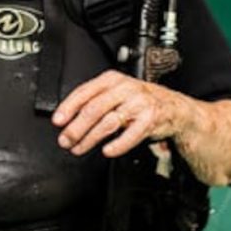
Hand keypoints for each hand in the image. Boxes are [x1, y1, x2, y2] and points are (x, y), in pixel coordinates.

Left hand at [51, 70, 186, 157]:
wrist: (173, 107)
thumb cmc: (138, 100)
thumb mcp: (115, 92)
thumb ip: (93, 100)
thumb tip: (66, 116)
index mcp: (111, 79)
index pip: (84, 92)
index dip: (68, 107)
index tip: (58, 121)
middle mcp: (125, 88)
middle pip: (94, 109)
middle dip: (76, 127)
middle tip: (65, 140)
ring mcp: (138, 103)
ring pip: (108, 122)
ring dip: (90, 138)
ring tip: (79, 148)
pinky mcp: (150, 118)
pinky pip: (131, 134)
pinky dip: (118, 144)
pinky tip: (107, 151)